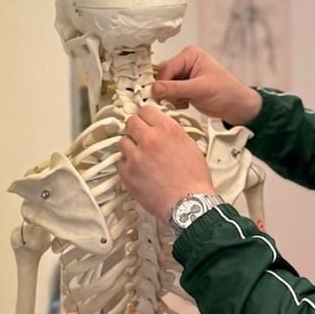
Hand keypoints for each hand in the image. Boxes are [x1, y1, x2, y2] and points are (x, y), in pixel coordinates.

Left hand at [118, 105, 215, 221]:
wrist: (189, 203)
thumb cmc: (194, 178)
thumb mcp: (189, 144)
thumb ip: (171, 131)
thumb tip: (160, 126)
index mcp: (167, 129)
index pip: (146, 110)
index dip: (147, 116)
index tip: (146, 121)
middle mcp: (149, 139)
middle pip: (131, 122)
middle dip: (136, 128)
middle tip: (141, 136)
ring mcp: (135, 157)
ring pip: (123, 141)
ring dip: (130, 145)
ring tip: (140, 154)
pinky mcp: (127, 174)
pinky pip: (120, 161)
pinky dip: (127, 163)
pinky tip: (138, 168)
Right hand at [151, 46, 261, 123]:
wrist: (237, 106)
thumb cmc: (226, 92)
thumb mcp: (199, 90)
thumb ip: (176, 89)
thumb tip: (154, 89)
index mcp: (190, 54)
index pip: (167, 68)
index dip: (162, 83)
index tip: (158, 97)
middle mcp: (185, 62)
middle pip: (163, 76)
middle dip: (167, 90)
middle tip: (177, 100)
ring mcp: (184, 74)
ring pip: (164, 86)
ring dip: (171, 97)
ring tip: (186, 101)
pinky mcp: (184, 86)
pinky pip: (169, 93)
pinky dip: (174, 101)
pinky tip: (186, 103)